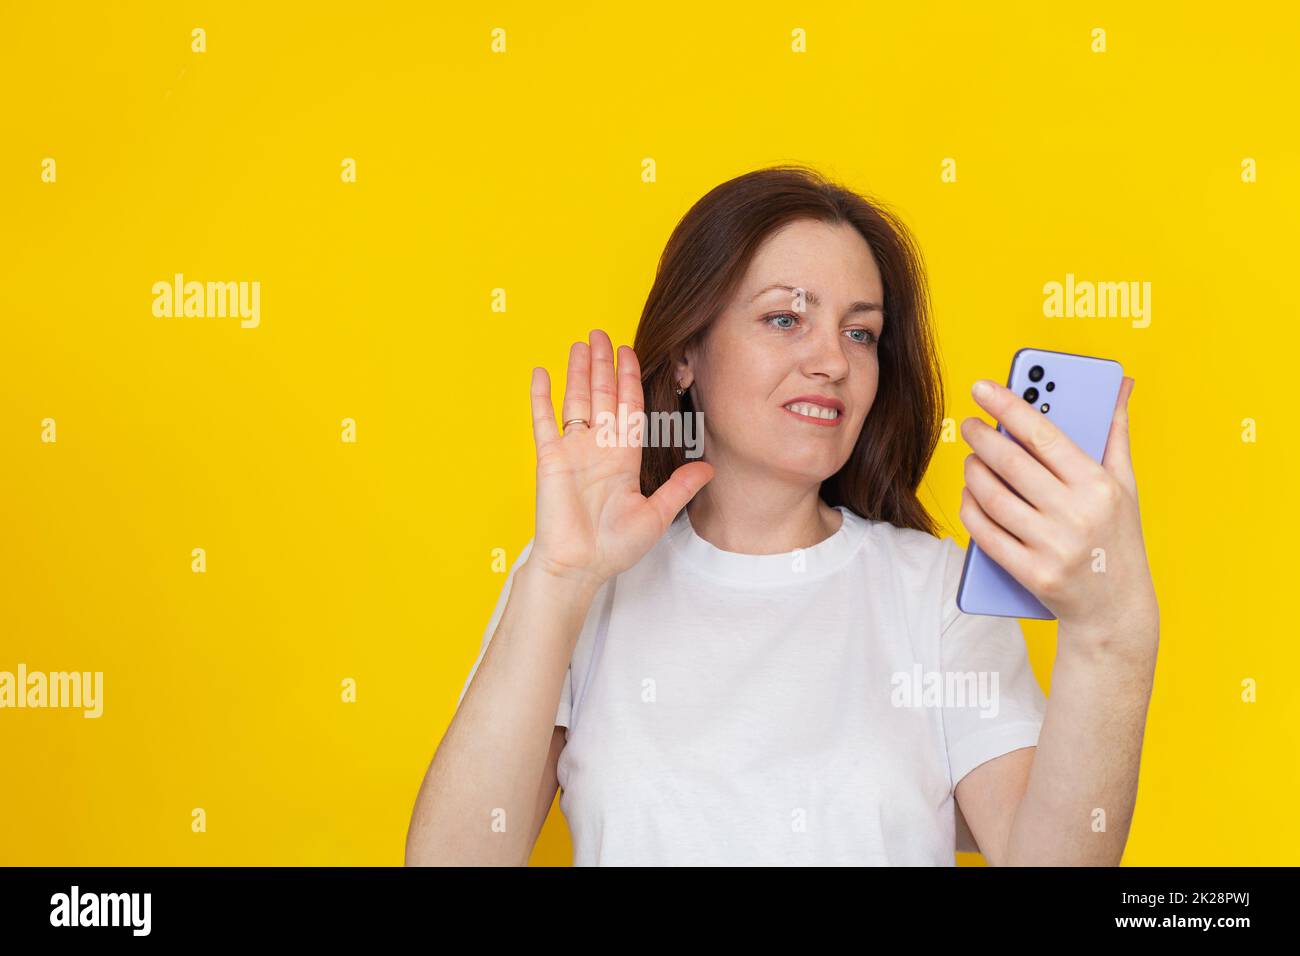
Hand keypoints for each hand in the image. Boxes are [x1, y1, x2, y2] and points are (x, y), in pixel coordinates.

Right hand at [528, 329, 714, 590]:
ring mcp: (572, 450)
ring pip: (576, 400)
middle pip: (602, 396)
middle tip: (602, 333)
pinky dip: (541, 397)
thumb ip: (679, 488)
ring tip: (580, 343)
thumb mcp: (657, 514)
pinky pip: (544, 421)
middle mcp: (598, 448)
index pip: (628, 408)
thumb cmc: (614, 548)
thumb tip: (709, 468)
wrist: (579, 567)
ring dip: (577, 372)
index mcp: (623, 458)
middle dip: (603, 364)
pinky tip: (542, 373)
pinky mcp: (549, 458)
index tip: (630, 352)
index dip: (630, 379)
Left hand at [958, 376, 1157, 653]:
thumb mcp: (1126, 485)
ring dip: (974, 473)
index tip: (982, 387)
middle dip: (982, 438)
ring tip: (972, 459)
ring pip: (993, 498)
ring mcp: (1053, 546)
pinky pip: (986, 534)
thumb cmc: (1118, 537)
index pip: (1044, 435)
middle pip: (1012, 465)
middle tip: (970, 424)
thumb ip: (1115, 432)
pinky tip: (970, 494)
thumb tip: (1118, 383)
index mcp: (1099, 485)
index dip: (1009, 406)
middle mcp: (1077, 514)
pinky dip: (972, 510)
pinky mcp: (1033, 573)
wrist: (1116, 610)